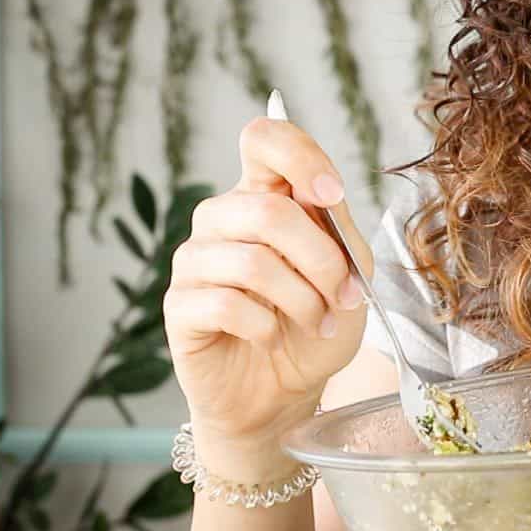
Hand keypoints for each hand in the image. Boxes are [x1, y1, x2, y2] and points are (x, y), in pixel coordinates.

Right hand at [163, 115, 373, 447]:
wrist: (288, 392)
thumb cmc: (317, 324)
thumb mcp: (350, 274)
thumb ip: (339, 231)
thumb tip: (324, 198)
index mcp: (263, 195)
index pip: (263, 138)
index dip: (300, 158)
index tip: (331, 197)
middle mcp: (222, 218)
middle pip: (267, 208)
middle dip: (321, 260)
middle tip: (343, 297)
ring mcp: (195, 260)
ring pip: (252, 261)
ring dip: (302, 300)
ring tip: (317, 323)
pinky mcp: (180, 306)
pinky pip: (228, 304)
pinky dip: (267, 328)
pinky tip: (273, 339)